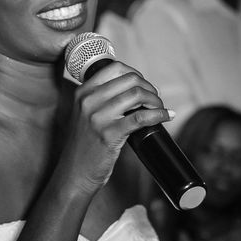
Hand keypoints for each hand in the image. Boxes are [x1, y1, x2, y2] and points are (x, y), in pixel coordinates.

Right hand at [63, 61, 171, 193]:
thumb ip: (104, 97)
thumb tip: (138, 86)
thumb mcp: (87, 113)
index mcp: (83, 91)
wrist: (74, 173)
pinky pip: (141, 117)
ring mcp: (98, 117)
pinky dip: (159, 114)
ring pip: (138, 94)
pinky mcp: (109, 134)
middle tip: (155, 99)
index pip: (115, 67)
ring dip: (156, 100)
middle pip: (130, 79)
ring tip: (159, 109)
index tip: (144, 86)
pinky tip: (166, 116)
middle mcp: (88, 100)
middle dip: (149, 87)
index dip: (136, 74)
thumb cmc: (86, 143)